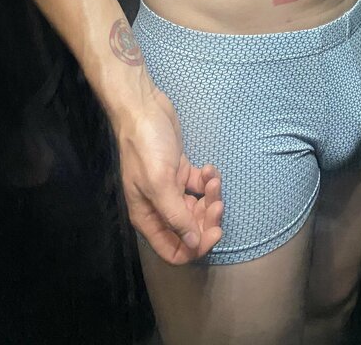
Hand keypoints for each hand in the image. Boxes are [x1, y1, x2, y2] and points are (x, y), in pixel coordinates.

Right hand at [114, 86, 223, 264]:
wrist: (143, 109)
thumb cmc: (147, 147)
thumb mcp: (160, 183)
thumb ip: (176, 216)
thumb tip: (194, 245)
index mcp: (148, 218)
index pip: (174, 250)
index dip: (196, 247)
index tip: (214, 231)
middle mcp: (159, 208)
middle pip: (190, 230)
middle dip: (207, 219)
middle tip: (217, 201)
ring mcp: (171, 190)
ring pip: (198, 208)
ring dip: (210, 197)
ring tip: (212, 178)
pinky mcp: (180, 172)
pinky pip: (199, 186)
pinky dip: (208, 181)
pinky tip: (209, 168)